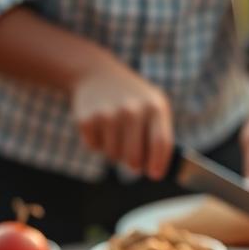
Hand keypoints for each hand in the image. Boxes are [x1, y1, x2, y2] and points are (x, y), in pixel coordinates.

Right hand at [70, 56, 172, 179]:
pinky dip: (97, 143)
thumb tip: (156, 171)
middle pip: (134, 158)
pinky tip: (100, 126)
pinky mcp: (87, 119)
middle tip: (133, 158)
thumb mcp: (153, 108)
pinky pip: (94, 147)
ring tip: (116, 133)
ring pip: (113, 156)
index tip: (155, 175)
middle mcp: (132, 110)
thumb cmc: (133, 100)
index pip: (160, 144)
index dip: (158, 164)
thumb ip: (159, 136)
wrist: (97, 74)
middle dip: (134, 163)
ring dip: (114, 152)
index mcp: (155, 107)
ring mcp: (108, 114)